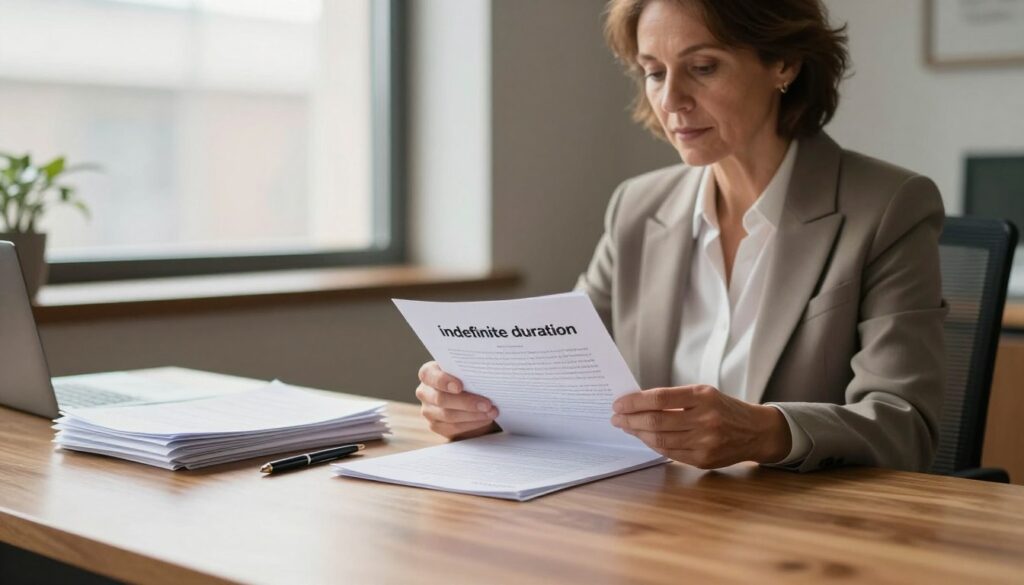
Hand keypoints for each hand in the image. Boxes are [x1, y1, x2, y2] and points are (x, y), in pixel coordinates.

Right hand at [416, 361, 498, 439]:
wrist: (468, 400)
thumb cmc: (467, 380)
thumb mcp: (465, 373)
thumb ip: (468, 372)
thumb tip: (484, 375)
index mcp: (428, 373)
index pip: (428, 374)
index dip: (443, 380)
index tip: (459, 386)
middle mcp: (424, 392)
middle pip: (441, 399)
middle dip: (466, 402)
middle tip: (487, 404)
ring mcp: (428, 411)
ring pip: (448, 415)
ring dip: (473, 415)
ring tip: (491, 412)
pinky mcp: (435, 425)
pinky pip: (453, 427)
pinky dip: (472, 424)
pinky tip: (484, 419)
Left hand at [610, 385, 790, 468]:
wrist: (756, 431)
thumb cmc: (725, 408)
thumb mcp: (705, 394)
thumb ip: (675, 399)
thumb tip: (638, 404)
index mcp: (703, 396)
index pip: (660, 398)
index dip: (635, 402)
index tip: (619, 403)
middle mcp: (705, 419)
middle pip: (656, 421)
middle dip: (630, 420)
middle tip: (616, 418)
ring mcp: (705, 442)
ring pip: (660, 440)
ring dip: (638, 434)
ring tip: (626, 427)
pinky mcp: (704, 460)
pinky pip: (670, 453)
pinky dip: (653, 445)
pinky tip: (644, 438)